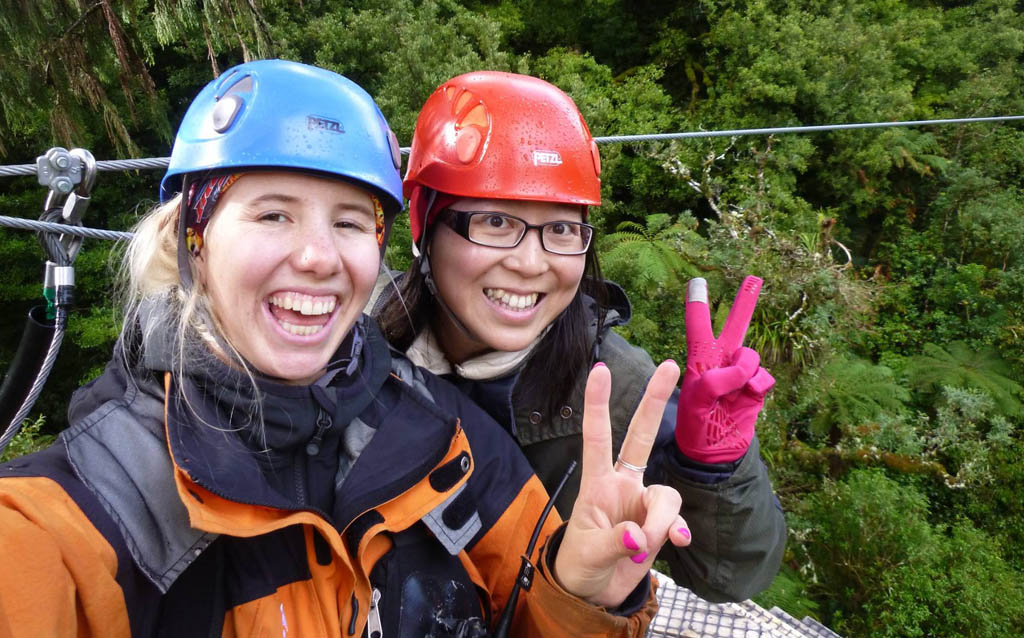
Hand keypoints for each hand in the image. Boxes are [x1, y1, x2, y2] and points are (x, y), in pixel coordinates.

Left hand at [553, 361, 691, 607]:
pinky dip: (676, 532)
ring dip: (660, 521)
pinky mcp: (660, 527)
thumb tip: (640, 537)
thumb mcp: (588, 553)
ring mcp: (643, 504)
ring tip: (642, 548)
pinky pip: (676, 521)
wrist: (592, 593)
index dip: (598, 404)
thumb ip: (615, 542)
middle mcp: (623, 485)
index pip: (596, 436)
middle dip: (654, 401)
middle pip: (640, 436)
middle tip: (671, 366)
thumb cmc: (579, 564)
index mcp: (597, 483)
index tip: (600, 369)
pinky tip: (674, 544)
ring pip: (665, 495)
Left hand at [675, 276, 775, 463]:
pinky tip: (745, 399)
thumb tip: (740, 368)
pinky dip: (755, 387)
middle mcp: (721, 362)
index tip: (697, 282)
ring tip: (730, 393)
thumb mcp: (695, 404)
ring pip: (750, 356)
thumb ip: (714, 381)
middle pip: (734, 329)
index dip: (698, 306)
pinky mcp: (755, 389)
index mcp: (699, 362)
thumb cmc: (696, 426)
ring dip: (742, 371)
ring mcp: (740, 375)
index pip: (698, 329)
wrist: (715, 452)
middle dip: (744, 305)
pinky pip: (763, 377)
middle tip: (754, 278)